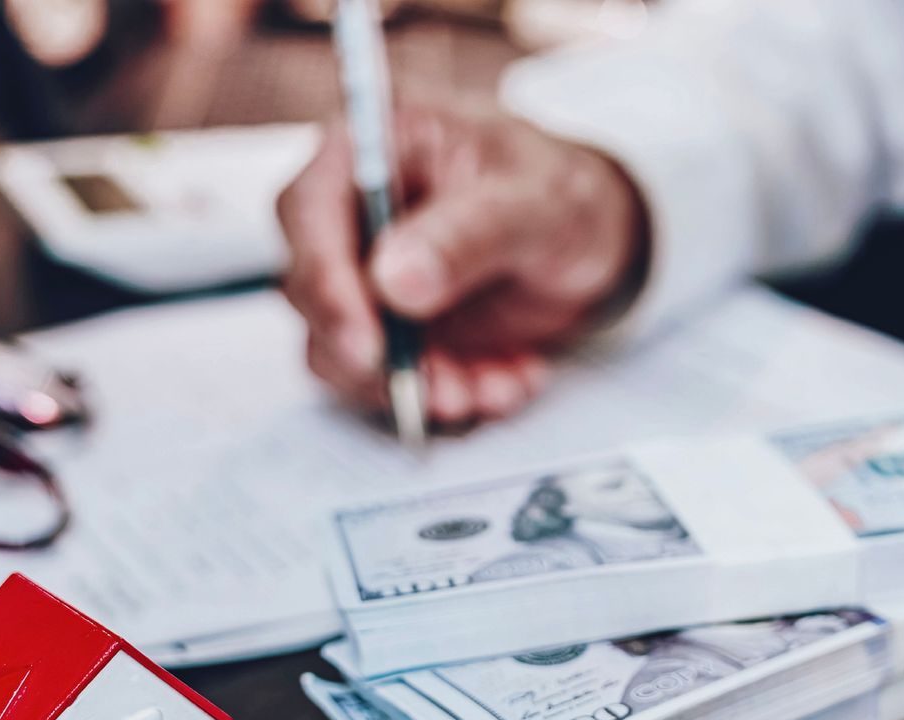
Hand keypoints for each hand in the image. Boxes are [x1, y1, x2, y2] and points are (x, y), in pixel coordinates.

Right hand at [277, 95, 648, 425]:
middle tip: (445, 389)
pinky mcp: (389, 327)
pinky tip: (502, 381)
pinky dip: (446, 392)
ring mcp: (365, 274)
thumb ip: (467, 234)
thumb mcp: (535, 202)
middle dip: (377, 357)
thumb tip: (393, 280)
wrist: (595, 236)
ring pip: (344, 350)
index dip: (327, 286)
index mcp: (373, 145)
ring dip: (414, 386)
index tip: (369, 347)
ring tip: (488, 389)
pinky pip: (388, 378)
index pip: (308, 212)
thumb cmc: (562, 191)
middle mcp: (352, 210)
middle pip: (312, 293)